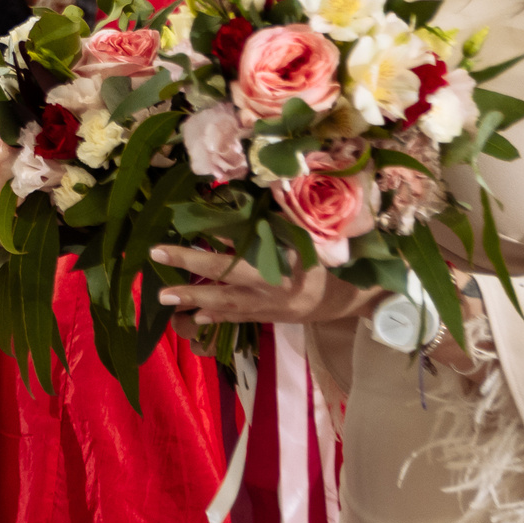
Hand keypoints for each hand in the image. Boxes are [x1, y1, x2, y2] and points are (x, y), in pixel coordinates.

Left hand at [150, 244, 383, 329]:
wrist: (365, 292)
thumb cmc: (336, 255)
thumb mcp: (307, 234)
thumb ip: (272, 223)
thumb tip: (233, 204)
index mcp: (285, 265)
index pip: (236, 255)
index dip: (201, 251)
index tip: (171, 240)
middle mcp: (277, 290)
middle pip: (227, 285)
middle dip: (191, 279)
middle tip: (158, 275)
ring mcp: (277, 308)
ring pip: (231, 306)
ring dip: (198, 301)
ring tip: (168, 299)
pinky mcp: (278, 318)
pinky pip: (245, 318)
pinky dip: (221, 315)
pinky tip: (199, 316)